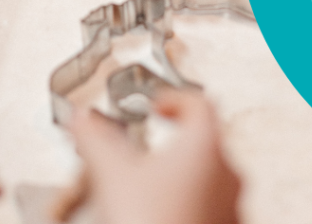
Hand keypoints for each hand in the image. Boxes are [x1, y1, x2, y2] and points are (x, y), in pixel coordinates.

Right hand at [69, 89, 239, 223]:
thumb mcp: (111, 176)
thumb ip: (94, 139)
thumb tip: (81, 118)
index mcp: (205, 147)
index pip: (199, 104)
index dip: (174, 100)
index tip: (156, 107)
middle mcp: (227, 175)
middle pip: (205, 143)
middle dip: (172, 145)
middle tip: (146, 153)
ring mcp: (230, 210)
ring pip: (208, 183)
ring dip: (179, 182)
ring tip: (146, 195)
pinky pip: (210, 214)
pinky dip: (187, 211)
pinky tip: (161, 221)